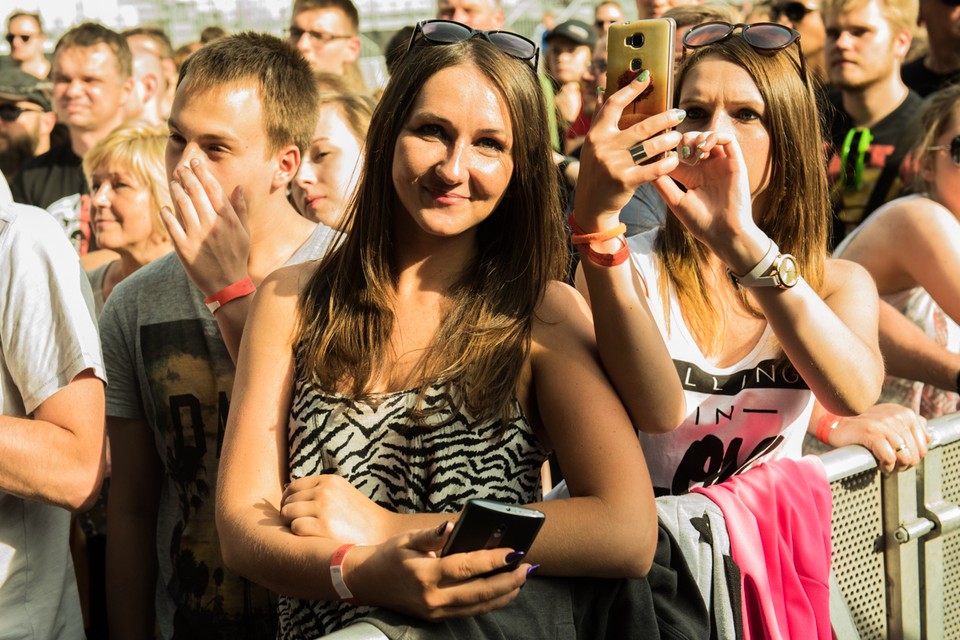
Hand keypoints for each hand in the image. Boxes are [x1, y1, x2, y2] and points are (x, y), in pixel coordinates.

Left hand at [161, 158, 249, 295]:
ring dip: (176, 190)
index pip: (213, 190)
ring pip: (183, 205)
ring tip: (173, 182)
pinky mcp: (184, 248)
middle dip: (187, 177)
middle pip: (196, 193)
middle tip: (180, 168)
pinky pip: (172, 226)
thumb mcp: (244, 233)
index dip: (203, 174)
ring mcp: (197, 236)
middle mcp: (213, 225)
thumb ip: (241, 209)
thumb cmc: (237, 257)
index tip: (196, 163)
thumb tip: (239, 187)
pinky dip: (167, 214)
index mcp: (228, 220)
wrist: (227, 285)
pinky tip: (166, 207)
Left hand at [281, 474, 398, 544]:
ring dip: (290, 524)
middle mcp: (325, 491)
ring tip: (302, 533)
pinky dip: (297, 534)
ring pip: (287, 513)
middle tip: (296, 526)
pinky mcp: (324, 527)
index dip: (288, 500)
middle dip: (288, 514)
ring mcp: (324, 508)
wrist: (383, 532)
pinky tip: (309, 539)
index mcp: (330, 480)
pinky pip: (295, 527)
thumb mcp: (343, 493)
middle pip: (288, 500)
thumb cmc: (360, 517)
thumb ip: (320, 490)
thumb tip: (288, 493)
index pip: (294, 486)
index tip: (292, 512)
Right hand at [349, 522, 530, 620]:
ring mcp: (436, 612)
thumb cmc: (389, 556)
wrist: (367, 582)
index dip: (492, 560)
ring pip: (479, 606)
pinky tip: (505, 590)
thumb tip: (451, 526)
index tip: (514, 551)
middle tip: (528, 566)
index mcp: (425, 574)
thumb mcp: (407, 539)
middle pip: (479, 592)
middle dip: (508, 580)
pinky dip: (491, 602)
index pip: (466, 567)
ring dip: (505, 593)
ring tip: (523, 578)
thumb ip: (432, 535)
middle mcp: (432, 598)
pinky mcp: (437, 618)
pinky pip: (471, 611)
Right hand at [573, 71, 683, 231]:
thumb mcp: (594, 145)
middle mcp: (603, 147)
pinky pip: (652, 169)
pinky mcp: (624, 180)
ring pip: (649, 147)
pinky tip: (675, 159)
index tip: (647, 76)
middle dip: (664, 118)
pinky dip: (666, 164)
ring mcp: (613, 164)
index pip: (614, 105)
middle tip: (679, 113)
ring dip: (669, 140)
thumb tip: (606, 88)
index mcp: (596, 135)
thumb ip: (602, 119)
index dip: (631, 89)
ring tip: (679, 136)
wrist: (591, 204)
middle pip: (640, 126)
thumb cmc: (597, 171)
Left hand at [653, 130, 766, 273]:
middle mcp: (705, 168)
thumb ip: (662, 184)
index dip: (668, 148)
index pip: (677, 154)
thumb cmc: (700, 222)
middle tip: (680, 151)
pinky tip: (705, 148)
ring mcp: (720, 165)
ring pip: (710, 137)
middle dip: (684, 140)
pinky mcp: (735, 163)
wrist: (724, 233)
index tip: (660, 147)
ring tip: (694, 151)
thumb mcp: (676, 201)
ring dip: (699, 137)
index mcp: (691, 177)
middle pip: (693, 141)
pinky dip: (716, 136)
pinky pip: (729, 140)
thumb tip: (645, 167)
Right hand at [827, 403, 929, 472]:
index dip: (914, 456)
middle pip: (915, 453)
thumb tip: (928, 438)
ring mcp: (884, 424)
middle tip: (891, 465)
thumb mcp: (889, 419)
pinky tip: (879, 465)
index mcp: (905, 413)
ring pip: (905, 457)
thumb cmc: (863, 425)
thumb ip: (910, 426)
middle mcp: (897, 416)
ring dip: (896, 467)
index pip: (925, 444)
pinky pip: (889, 457)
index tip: (900, 458)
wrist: (833, 421)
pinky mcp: (870, 433)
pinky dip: (886, 466)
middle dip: (905, 464)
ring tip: (885, 465)